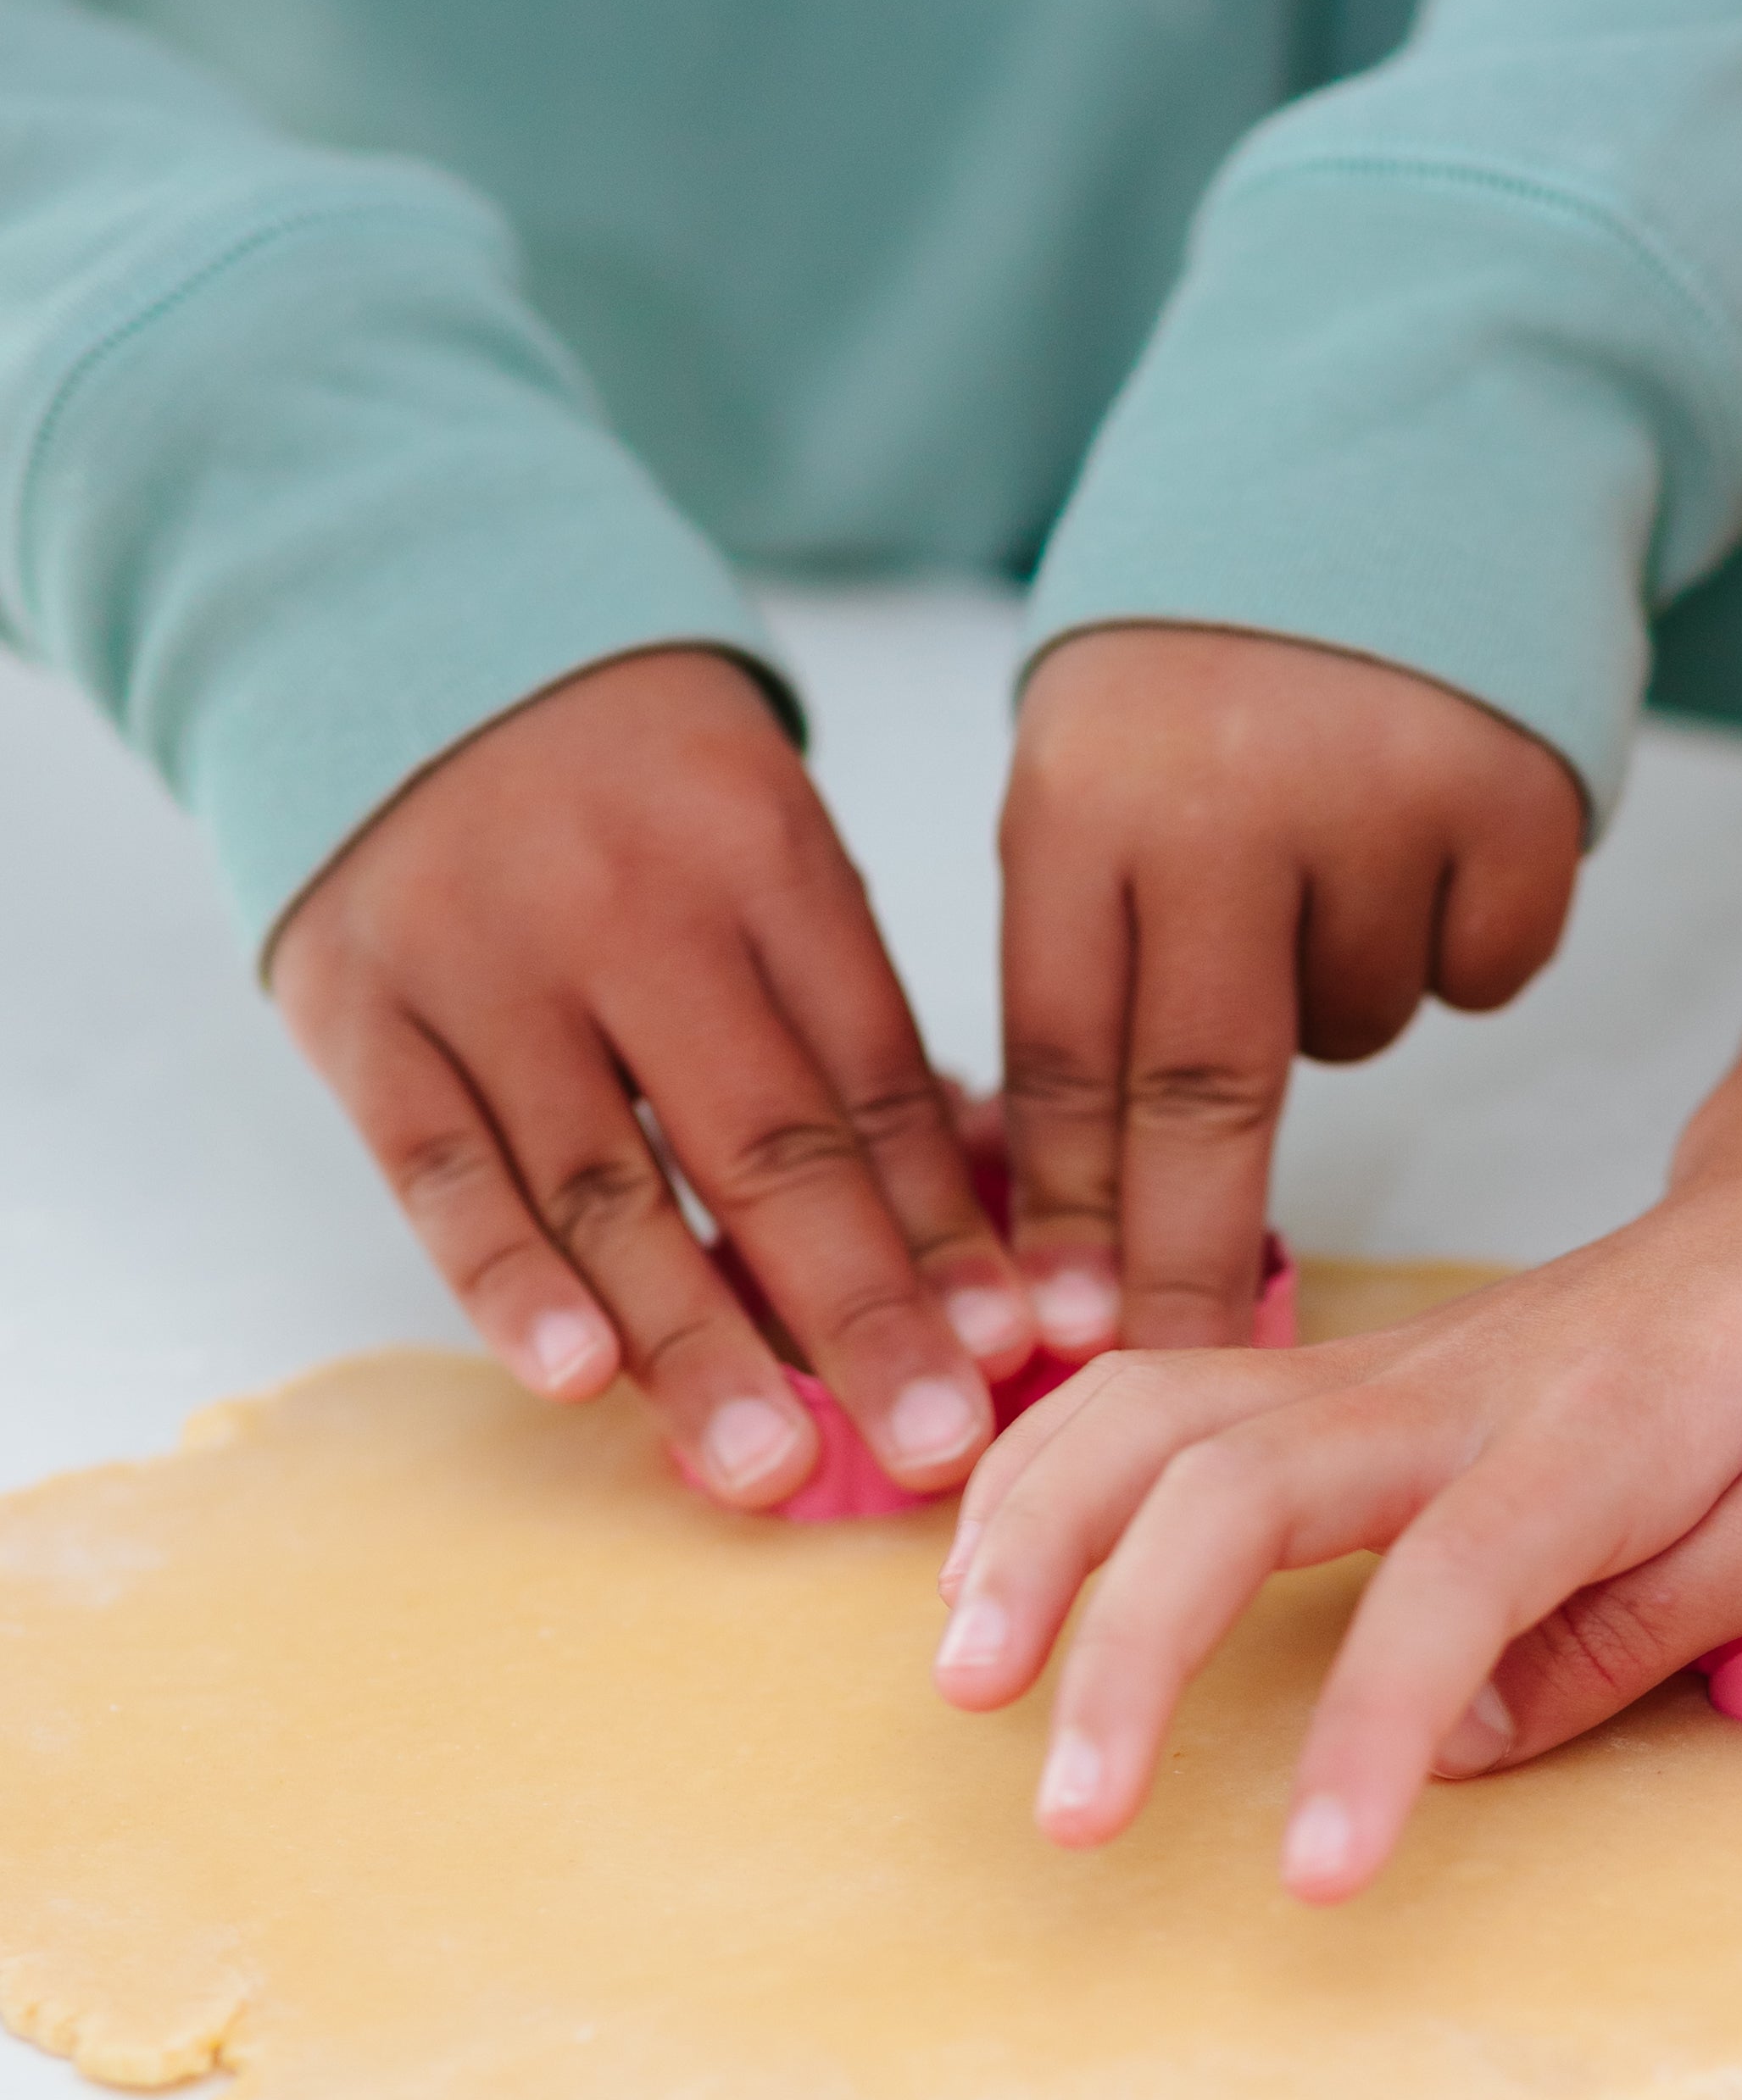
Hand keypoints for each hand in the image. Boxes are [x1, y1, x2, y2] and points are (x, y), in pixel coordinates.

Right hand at [270, 648, 1035, 1503]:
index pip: (873, 1076)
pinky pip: (442, 1172)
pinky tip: (581, 1379)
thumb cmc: (632, 791)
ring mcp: (483, 964)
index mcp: (761, 855)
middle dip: (861, 1307)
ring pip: (605, 1183)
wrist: (401, 633)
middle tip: (940, 1445)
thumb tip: (974, 1233)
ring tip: (771, 1466)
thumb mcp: (764, 846)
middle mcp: (626, 907)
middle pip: (764, 1141)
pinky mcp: (362, 1015)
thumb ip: (849, 1023)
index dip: (949, 1225)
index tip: (1021, 1348)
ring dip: (694, 1337)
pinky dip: (509, 1282)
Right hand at [929, 1138, 1741, 1898]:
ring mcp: (1389, 1363)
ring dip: (1043, 1534)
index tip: (1311, 1877)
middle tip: (1066, 1815)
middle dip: (1126, 1644)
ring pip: (1157, 1410)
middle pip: (1236, 1480)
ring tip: (965, 1681)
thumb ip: (1665, 1614)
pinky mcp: (1353, 1373)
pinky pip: (1161, 1398)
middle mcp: (1461, 1382)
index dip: (1372, 1730)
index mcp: (1606, 1429)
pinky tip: (991, 1574)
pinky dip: (1054, 1475)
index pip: (1453, 1581)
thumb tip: (1462, 1737)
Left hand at [999, 626, 1580, 1358]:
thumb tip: (1073, 1225)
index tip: (1067, 1344)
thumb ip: (1088, 962)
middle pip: (1205, 1095)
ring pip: (1358, 1028)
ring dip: (1337, 997)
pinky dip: (1457, 938)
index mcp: (1085, 797)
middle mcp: (1226, 804)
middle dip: (1186, 1250)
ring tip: (1323, 859)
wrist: (1392, 451)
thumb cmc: (1213, 660)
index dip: (1071, 1216)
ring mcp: (1380, 804)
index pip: (1068, 1054)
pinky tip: (1424, 832)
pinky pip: (1482, 971)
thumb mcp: (1097, 772)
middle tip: (1184, 1353)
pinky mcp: (1516, 805)